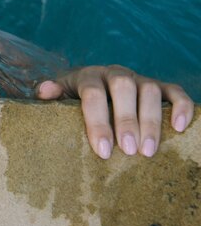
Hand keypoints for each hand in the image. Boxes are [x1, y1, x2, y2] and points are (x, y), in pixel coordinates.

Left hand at [35, 65, 193, 158]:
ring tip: (149, 150)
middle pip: (123, 87)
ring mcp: (138, 79)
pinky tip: (180, 128)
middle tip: (129, 151)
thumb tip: (45, 91)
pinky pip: (174, 91)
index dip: (98, 121)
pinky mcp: (158, 86)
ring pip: (149, 90)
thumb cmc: (72, 99)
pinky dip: (180, 106)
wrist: (88, 85)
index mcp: (87, 76)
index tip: (103, 150)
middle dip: (127, 120)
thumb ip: (50, 95)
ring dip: (151, 120)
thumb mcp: (57, 97)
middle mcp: (114, 73)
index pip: (92, 93)